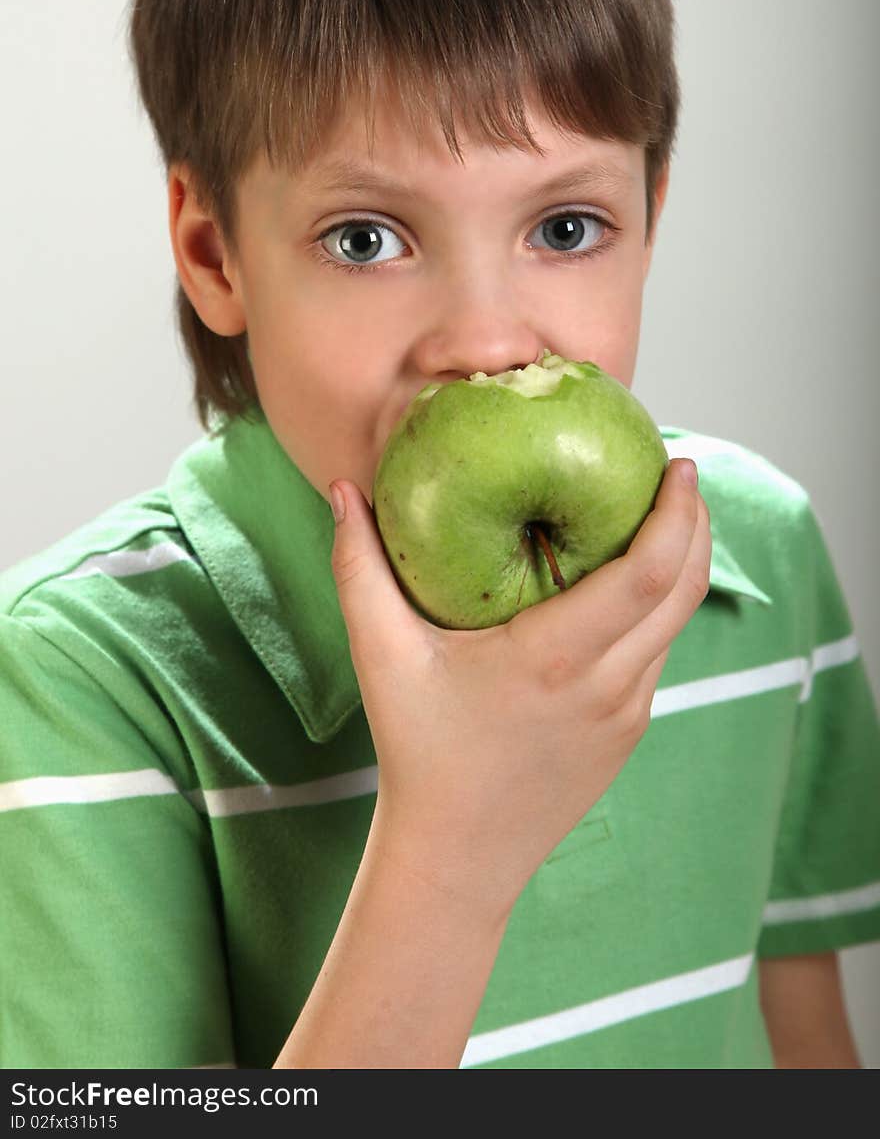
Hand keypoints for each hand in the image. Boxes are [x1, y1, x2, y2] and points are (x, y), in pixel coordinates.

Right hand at [329, 459, 710, 919]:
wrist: (459, 855)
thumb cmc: (417, 750)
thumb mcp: (381, 656)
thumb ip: (359, 567)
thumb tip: (344, 488)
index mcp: (556, 659)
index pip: (646, 576)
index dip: (678, 516)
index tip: (679, 465)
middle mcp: (607, 685)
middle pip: (684, 590)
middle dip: (696, 522)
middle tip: (679, 468)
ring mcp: (627, 712)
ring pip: (678, 623)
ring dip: (684, 562)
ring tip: (668, 511)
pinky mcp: (629, 730)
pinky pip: (657, 652)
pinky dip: (660, 605)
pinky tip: (635, 578)